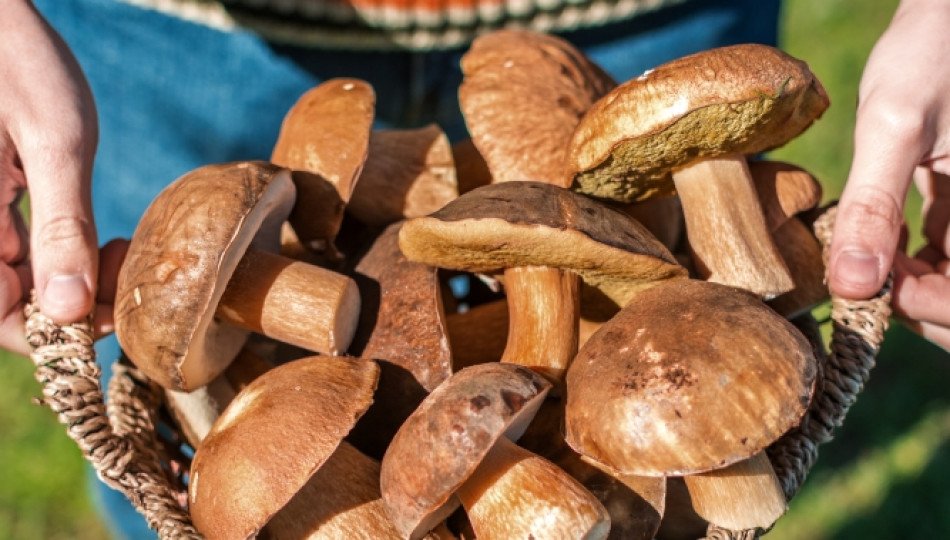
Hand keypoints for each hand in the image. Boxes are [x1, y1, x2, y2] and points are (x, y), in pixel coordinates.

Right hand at [0, 1, 98, 353]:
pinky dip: (66, 253)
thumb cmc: (16, 60)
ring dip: (78, 281)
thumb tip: (70, 312)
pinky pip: (24, 250)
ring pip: (24, 281)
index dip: (57, 333)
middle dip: (76, 306)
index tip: (115, 311)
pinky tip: (103, 237)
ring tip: (122, 253)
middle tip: (127, 275)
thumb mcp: (55, 142)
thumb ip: (61, 228)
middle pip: (14, 305)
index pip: (3, 318)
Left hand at [829, 0, 949, 345]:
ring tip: (864, 255)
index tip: (877, 291)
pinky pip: (944, 254)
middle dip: (920, 306)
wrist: (947, 12)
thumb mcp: (896, 125)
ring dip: (910, 285)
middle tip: (865, 281)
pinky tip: (877, 236)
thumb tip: (852, 286)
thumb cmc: (935, 50)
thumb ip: (873, 207)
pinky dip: (910, 259)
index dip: (933, 310)